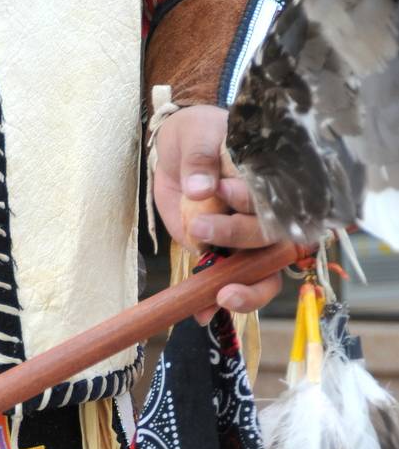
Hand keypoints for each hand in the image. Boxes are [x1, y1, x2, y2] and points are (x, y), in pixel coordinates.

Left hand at [152, 104, 282, 321]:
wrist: (172, 156)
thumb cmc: (195, 136)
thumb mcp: (196, 135)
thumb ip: (200, 159)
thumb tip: (200, 187)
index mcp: (270, 180)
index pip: (276, 199)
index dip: (253, 201)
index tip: (221, 189)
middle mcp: (266, 214)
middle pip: (272, 240)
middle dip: (240, 239)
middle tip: (201, 228)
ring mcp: (247, 241)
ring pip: (265, 274)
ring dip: (247, 291)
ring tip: (220, 297)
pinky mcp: (224, 257)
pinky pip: (230, 286)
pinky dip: (215, 303)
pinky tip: (202, 314)